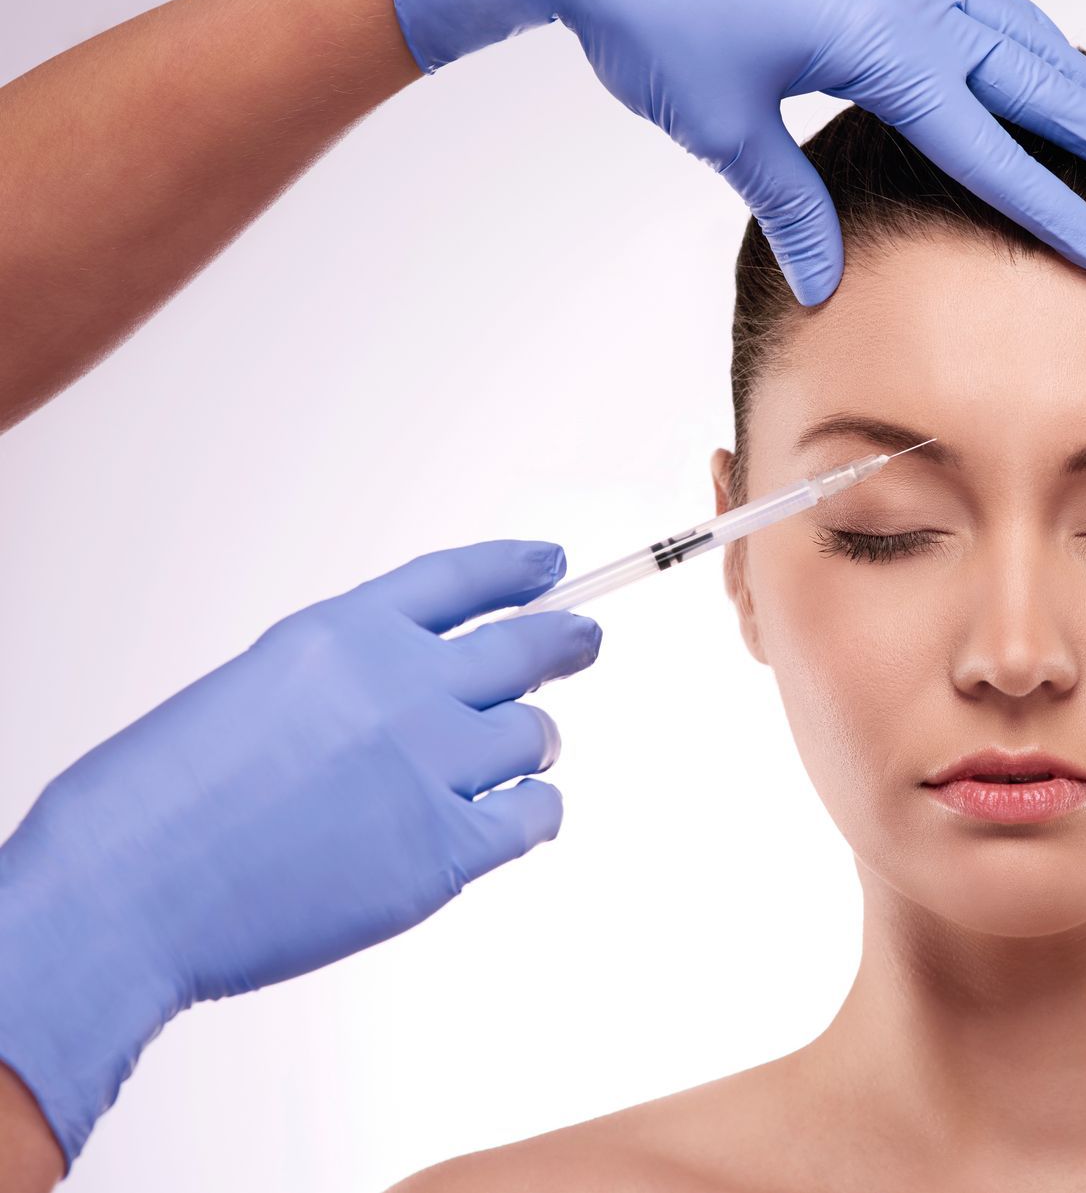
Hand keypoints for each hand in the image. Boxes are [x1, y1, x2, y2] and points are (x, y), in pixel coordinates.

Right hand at [0, 540, 600, 1165]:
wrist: (126, 893)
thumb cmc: (158, 805)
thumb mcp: (252, 691)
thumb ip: (345, 686)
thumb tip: (423, 702)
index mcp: (341, 634)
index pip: (457, 579)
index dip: (514, 569)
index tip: (550, 567)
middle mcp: (402, 686)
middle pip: (523, 647)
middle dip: (565, 642)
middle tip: (585, 641)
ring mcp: (431, 766)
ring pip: (534, 735)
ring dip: (531, 744)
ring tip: (515, 757)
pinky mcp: (446, 849)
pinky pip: (533, 816)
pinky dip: (533, 813)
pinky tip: (518, 816)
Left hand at [377, 0, 1085, 303]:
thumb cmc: (652, 5)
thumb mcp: (722, 123)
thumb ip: (789, 202)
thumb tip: (827, 282)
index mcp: (884, 44)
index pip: (997, 150)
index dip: (1064, 214)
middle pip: (1041, 76)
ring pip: (1020, 26)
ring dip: (1079, 80)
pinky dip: (1024, 30)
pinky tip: (1035, 52)